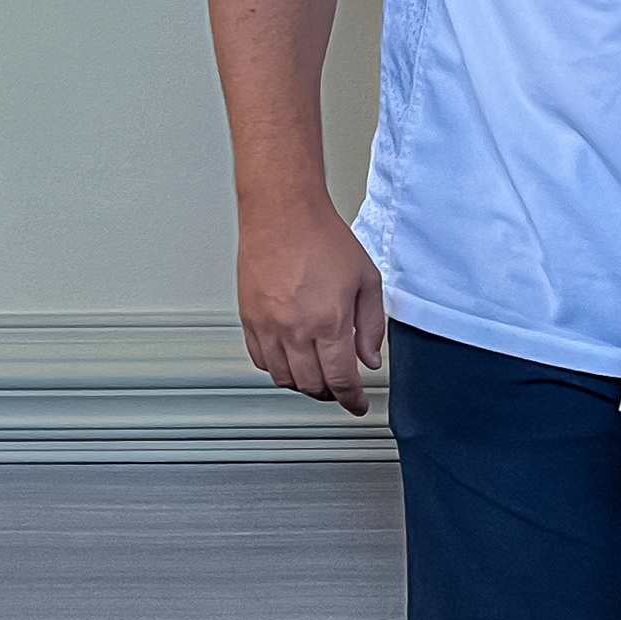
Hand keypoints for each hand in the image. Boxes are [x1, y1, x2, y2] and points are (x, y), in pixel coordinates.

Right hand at [237, 198, 387, 411]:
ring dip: (303, 385)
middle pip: (311, 385)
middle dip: (330, 393)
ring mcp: (267, 326)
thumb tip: (371, 359)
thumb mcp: (367, 281)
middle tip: (340, 390)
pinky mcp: (248, 318)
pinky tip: (290, 360)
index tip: (357, 405)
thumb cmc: (322, 239)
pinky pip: (260, 360)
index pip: (341, 380)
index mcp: (329, 322)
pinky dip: (277, 369)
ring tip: (317, 377)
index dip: (352, 400)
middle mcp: (295, 329)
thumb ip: (372, 326)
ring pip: (283, 378)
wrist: (283, 214)